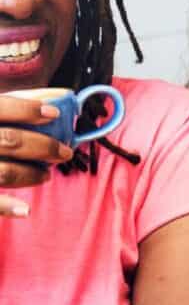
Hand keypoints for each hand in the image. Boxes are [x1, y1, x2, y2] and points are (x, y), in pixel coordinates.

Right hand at [0, 95, 73, 216]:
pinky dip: (7, 206)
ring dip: (31, 174)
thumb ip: (11, 102)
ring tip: (46, 175)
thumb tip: (57, 95)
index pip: (0, 108)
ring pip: (3, 172)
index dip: (27, 109)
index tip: (54, 114)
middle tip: (65, 152)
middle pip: (9, 141)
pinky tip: (26, 210)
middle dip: (44, 147)